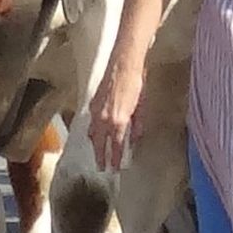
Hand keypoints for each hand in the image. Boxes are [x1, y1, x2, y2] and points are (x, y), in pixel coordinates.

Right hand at [88, 56, 144, 176]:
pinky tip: (94, 135)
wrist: (124, 64)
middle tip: (102, 168)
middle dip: (101, 157)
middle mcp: (105, 118)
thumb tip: (134, 138)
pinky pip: (91, 123)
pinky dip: (92, 132)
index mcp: (118, 121)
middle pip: (101, 144)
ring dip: (95, 146)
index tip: (116, 168)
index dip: (116, 159)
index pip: (117, 146)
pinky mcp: (93, 103)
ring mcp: (96, 111)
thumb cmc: (136, 83)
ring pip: (93, 134)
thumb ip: (137, 124)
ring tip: (97, 155)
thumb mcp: (141, 106)